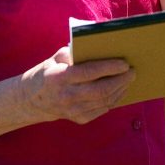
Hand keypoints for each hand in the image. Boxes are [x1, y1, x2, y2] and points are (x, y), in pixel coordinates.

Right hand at [19, 47, 134, 124]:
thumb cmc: (48, 72)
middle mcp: (66, 96)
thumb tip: (99, 45)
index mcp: (59, 77)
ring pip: (104, 101)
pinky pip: (102, 110)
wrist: (32, 100)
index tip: (124, 63)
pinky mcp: (78, 119)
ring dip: (120, 89)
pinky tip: (120, 90)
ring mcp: (72, 111)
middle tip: (132, 71)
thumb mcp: (55, 58)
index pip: (89, 72)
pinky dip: (114, 100)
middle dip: (120, 80)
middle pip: (100, 90)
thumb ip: (75, 51)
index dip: (109, 67)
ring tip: (129, 79)